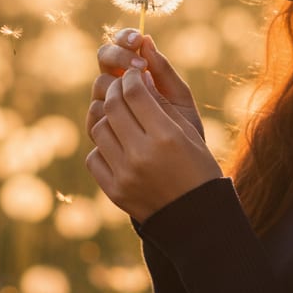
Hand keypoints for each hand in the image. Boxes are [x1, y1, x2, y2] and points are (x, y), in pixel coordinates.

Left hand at [86, 66, 221, 222]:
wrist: (194, 216)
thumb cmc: (198, 167)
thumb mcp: (188, 132)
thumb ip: (162, 104)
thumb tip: (139, 79)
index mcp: (166, 137)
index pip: (135, 93)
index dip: (131, 78)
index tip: (134, 76)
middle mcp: (142, 154)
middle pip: (113, 106)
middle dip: (116, 91)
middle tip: (122, 89)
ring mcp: (125, 174)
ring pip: (99, 129)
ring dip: (108, 117)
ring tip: (120, 117)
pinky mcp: (114, 191)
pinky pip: (94, 156)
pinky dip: (103, 146)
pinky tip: (117, 145)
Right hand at [87, 30, 204, 141]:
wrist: (183, 171)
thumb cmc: (184, 130)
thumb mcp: (179, 99)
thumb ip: (164, 72)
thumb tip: (147, 40)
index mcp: (136, 73)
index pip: (121, 44)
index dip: (125, 37)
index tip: (137, 38)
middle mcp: (117, 86)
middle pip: (103, 59)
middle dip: (118, 55)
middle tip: (139, 63)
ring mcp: (105, 108)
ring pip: (99, 86)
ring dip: (116, 85)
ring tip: (140, 96)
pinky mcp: (99, 131)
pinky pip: (96, 116)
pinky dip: (109, 113)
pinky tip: (127, 121)